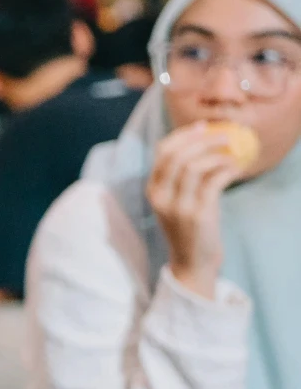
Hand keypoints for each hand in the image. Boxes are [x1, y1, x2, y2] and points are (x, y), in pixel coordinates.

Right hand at [148, 123, 243, 297]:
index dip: (183, 135)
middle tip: (224, 135)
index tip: (203, 127)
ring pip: (193, 167)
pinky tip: (235, 169)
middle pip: (176, 156)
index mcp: (152, 190)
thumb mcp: (175, 201)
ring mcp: (178, 206)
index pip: (162, 152)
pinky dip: (226, 171)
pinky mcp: (197, 215)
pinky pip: (212, 183)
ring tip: (233, 152)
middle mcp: (160, 197)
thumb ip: (179, 178)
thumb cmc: (188, 227)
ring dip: (216, 154)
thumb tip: (201, 145)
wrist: (192, 261)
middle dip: (202, 140)